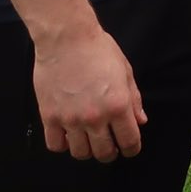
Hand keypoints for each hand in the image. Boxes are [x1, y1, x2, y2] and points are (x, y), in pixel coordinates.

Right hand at [33, 25, 146, 161]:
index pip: (129, 141)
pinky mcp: (50, 117)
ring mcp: (71, 119)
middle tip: (109, 145)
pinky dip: (63, 144)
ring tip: (88, 140)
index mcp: (118, 105)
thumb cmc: (98, 49)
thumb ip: (134, 99)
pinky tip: (67, 135)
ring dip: (87, 150)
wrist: (66, 38)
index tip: (129, 148)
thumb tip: (140, 121)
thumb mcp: (125, 71)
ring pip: (81, 153)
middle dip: (110, 153)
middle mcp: (95, 117)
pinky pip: (55, 145)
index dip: (131, 149)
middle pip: (104, 153)